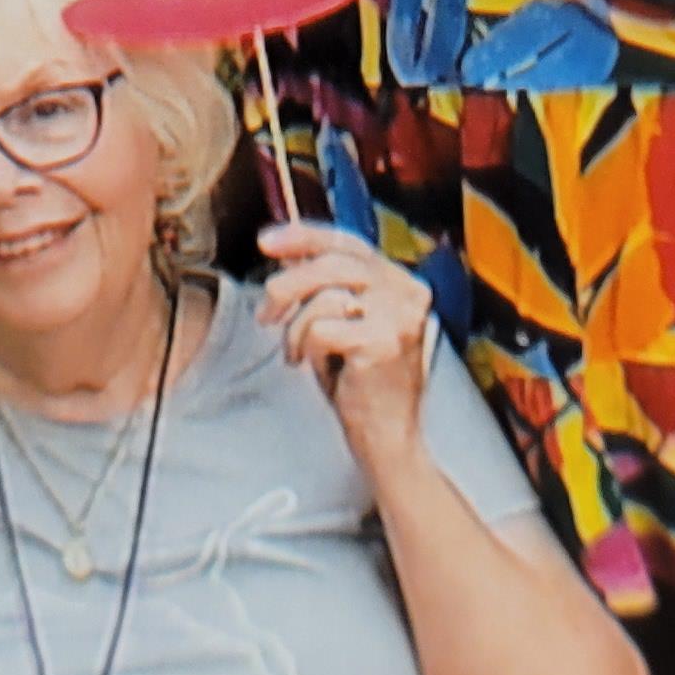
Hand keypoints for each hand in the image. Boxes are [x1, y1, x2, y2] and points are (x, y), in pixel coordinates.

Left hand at [257, 221, 436, 477]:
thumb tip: (286, 254)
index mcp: (403, 282)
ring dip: (297, 328)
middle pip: (331, 263)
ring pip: (323, 296)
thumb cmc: (361, 383)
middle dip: (287, 285)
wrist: (387, 438)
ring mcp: (399, 317)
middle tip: (265, 313)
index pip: (349, 242)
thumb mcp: (346, 323)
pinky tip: (318, 367)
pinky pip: (321, 329)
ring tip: (298, 353)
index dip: (304, 237)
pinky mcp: (383, 343)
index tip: (267, 241)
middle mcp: (408, 293)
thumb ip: (327, 286)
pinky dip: (308, 349)